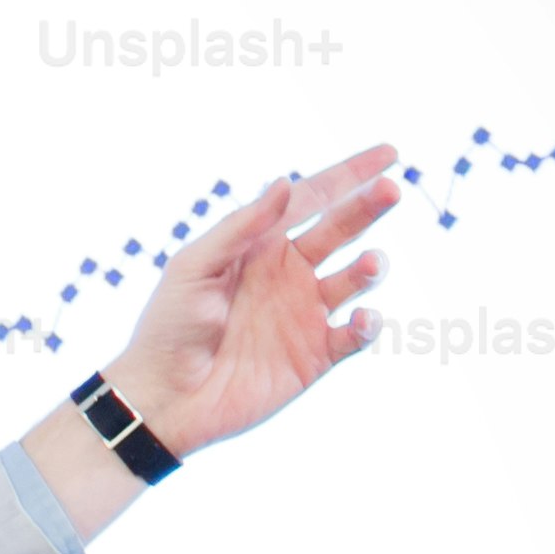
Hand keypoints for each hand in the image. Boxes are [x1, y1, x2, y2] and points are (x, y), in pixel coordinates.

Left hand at [102, 150, 401, 454]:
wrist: (164, 398)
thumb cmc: (168, 327)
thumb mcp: (195, 268)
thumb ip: (239, 228)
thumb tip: (283, 184)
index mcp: (261, 245)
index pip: (312, 199)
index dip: (349, 175)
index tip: (388, 155)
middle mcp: (289, 273)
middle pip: (341, 229)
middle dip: (367, 208)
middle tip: (390, 191)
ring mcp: (304, 313)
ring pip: (354, 279)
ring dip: (368, 268)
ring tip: (370, 264)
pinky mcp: (313, 355)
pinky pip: (353, 335)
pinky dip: (366, 325)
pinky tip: (362, 319)